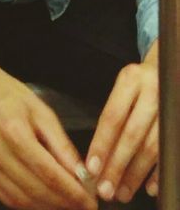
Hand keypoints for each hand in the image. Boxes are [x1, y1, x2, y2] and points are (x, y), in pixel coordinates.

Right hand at [0, 64, 97, 208]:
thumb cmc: (9, 95)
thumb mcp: (42, 111)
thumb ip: (62, 145)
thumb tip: (82, 175)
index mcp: (13, 131)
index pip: (49, 174)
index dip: (74, 193)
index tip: (91, 202)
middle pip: (37, 191)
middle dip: (65, 203)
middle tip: (82, 205)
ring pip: (22, 200)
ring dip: (48, 207)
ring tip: (66, 204)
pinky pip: (6, 198)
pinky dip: (28, 204)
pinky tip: (43, 200)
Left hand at [84, 59, 157, 201]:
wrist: (168, 71)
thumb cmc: (140, 83)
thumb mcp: (124, 87)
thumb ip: (113, 114)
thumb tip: (96, 156)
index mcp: (132, 80)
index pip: (112, 117)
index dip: (102, 144)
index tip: (91, 167)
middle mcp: (154, 93)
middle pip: (132, 136)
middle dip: (117, 166)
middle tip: (106, 188)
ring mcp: (171, 109)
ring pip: (152, 149)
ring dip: (135, 175)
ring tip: (122, 192)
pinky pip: (170, 154)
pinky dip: (159, 173)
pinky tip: (148, 188)